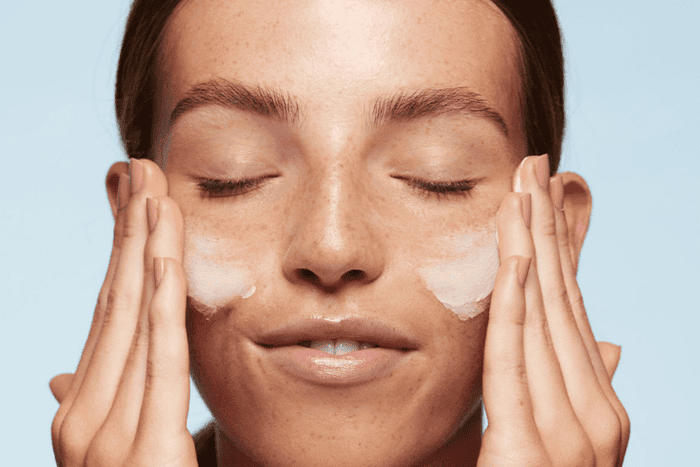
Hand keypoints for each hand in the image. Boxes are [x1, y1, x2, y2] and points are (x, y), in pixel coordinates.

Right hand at [50, 159, 196, 465]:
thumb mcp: (113, 447)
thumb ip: (94, 401)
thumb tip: (60, 370)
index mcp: (81, 406)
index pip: (107, 311)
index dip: (120, 250)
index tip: (132, 198)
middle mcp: (83, 413)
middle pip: (116, 302)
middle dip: (129, 231)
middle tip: (141, 167)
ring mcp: (105, 435)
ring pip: (135, 318)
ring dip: (145, 247)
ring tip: (155, 189)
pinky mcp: (145, 449)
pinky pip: (160, 359)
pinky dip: (162, 301)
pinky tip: (166, 253)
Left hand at [479, 155, 629, 466]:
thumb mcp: (559, 437)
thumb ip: (579, 386)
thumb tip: (613, 339)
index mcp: (596, 403)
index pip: (572, 309)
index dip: (557, 248)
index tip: (542, 197)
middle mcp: (596, 412)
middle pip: (562, 300)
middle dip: (544, 229)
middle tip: (533, 164)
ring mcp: (574, 432)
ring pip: (544, 318)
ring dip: (530, 246)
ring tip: (520, 186)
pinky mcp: (533, 447)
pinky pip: (518, 360)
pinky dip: (516, 304)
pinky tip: (513, 258)